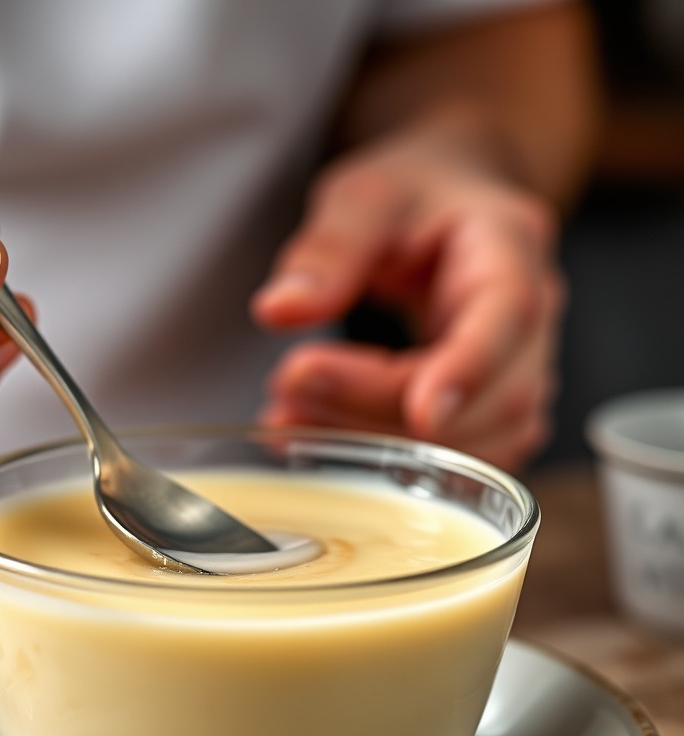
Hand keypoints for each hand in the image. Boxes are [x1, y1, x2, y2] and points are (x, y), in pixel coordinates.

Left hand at [250, 128, 563, 470]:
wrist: (447, 207)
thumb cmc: (413, 195)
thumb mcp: (364, 194)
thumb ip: (327, 248)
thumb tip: (278, 311)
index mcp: (511, 249)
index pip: (508, 316)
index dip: (470, 369)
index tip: (422, 413)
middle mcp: (530, 322)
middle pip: (489, 398)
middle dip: (381, 410)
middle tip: (288, 388)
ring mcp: (518, 376)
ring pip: (475, 447)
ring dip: (376, 449)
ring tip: (286, 414)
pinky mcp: (489, 416)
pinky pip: (453, 466)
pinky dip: (383, 466)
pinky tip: (312, 436)